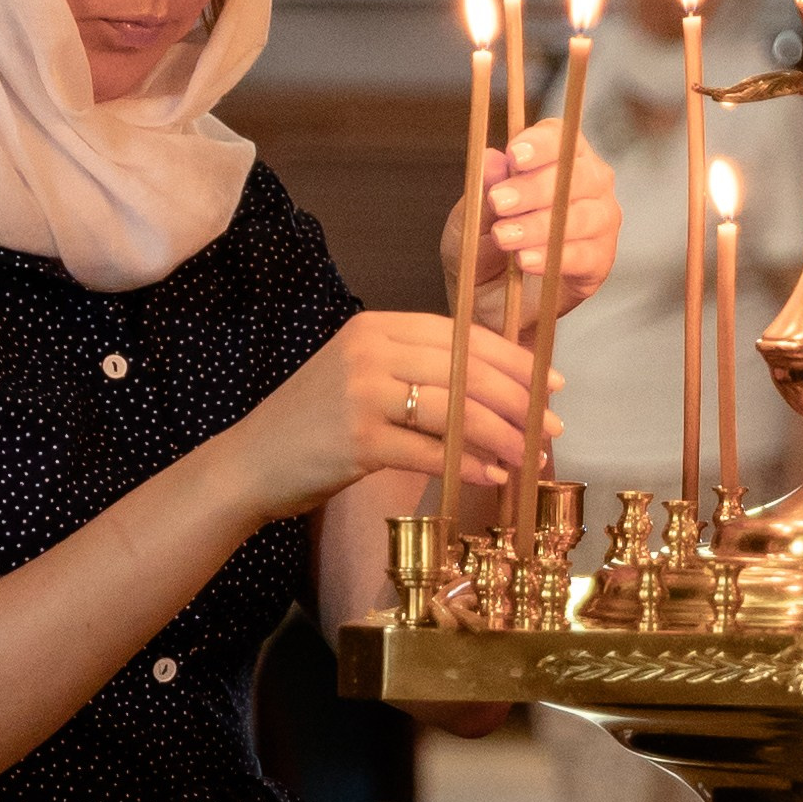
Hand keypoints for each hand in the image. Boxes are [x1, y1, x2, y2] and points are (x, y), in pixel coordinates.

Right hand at [230, 310, 557, 521]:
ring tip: (530, 456)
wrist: (250, 464)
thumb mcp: (362, 377)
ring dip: (502, 435)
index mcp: (376, 327)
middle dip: (518, 399)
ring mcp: (361, 393)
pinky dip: (468, 464)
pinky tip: (492, 474)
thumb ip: (415, 371)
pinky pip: (430, 451)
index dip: (512, 360)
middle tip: (552, 424)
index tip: (550, 382)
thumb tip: (492, 388)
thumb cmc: (313, 426)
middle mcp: (369, 350)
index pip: (460, 335)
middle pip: (465, 369)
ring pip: (455, 409)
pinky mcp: (358, 440)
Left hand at [441, 124, 620, 332]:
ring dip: (541, 225)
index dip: (541, 143)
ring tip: (505, 237)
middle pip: (575, 173)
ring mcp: (600, 221)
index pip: (559, 136)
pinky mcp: (600, 260)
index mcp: (556, 157)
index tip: (515, 155)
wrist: (488, 305)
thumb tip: (492, 159)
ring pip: (583, 214)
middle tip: (499, 202)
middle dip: (535, 187)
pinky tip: (526, 261)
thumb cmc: (481, 250)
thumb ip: (483, 192)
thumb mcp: (469, 221)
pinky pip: (587, 254)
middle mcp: (587, 182)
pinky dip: (555, 257)